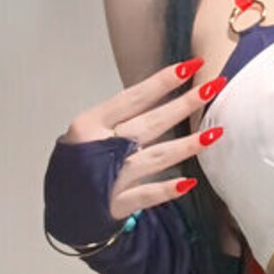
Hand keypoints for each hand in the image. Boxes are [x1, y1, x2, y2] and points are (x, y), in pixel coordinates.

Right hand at [57, 57, 227, 226]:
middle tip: (214, 86)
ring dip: (185, 145)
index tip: (190, 66)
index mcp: (91, 124)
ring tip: (215, 133)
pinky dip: (165, 190)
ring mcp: (109, 177)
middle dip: (184, 104)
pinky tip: (188, 183)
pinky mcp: (115, 205)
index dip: (162, 82)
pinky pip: (145, 196)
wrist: (59, 207)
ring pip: (154, 157)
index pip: (132, 98)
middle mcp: (100, 147)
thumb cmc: (79, 163)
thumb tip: (162, 96)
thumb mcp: (88, 134)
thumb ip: (119, 120)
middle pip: (150, 123)